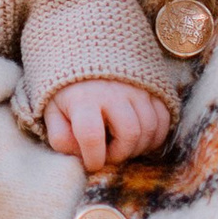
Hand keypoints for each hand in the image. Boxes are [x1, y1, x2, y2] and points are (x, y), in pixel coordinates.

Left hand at [41, 78, 173, 176]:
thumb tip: (81, 156)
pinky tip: (140, 139)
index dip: (94, 159)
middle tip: (109, 154)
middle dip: (120, 154)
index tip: (92, 164)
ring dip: (138, 147)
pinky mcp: (152, 88)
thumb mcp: (53, 112)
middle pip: (130, 132)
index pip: (91, 135)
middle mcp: (113, 91)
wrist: (88, 54)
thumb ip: (60, 137)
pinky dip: (155, 136)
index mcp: (83, 98)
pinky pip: (164, 119)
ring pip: (150, 128)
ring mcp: (136, 88)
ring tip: (122, 146)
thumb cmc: (68, 90)